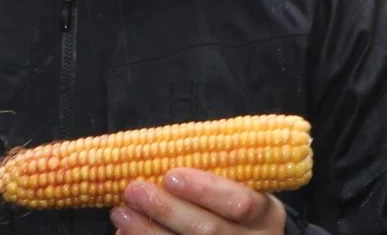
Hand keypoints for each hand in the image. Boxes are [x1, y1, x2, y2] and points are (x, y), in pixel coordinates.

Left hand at [110, 168, 286, 233]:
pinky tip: (125, 234)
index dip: (205, 190)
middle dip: (167, 210)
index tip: (170, 175)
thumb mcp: (237, 186)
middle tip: (134, 190)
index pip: (241, 203)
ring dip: (148, 232)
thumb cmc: (232, 205)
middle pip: (210, 231)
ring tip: (121, 214)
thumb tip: (160, 159)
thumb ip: (211, 171)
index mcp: (265, 216)